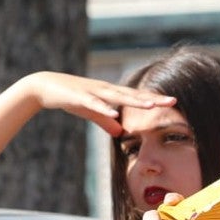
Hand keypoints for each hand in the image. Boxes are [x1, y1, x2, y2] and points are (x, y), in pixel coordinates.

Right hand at [18, 72, 176, 136]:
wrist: (45, 86)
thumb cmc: (71, 98)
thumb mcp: (92, 112)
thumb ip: (107, 121)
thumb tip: (121, 132)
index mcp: (111, 94)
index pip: (137, 97)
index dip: (154, 100)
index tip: (173, 102)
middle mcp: (106, 90)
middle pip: (134, 95)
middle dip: (153, 98)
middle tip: (173, 101)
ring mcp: (94, 91)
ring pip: (118, 97)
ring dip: (135, 101)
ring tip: (152, 104)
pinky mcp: (80, 97)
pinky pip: (94, 104)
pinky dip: (105, 108)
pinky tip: (115, 113)